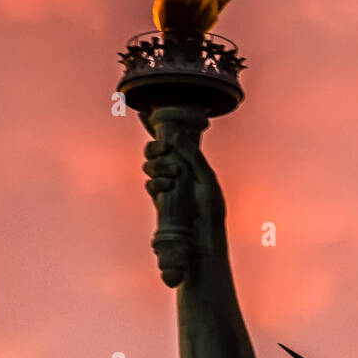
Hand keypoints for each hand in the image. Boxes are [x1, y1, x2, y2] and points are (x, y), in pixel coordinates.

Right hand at [140, 113, 226, 261]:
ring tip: (172, 176)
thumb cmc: (211, 212)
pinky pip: (151, 185)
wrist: (204, 242)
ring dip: (157, 166)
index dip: (159, 130)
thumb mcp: (206, 180)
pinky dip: (155, 183)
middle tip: (165, 151)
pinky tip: (166, 188)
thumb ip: (192, 157)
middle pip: (156, 152)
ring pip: (151, 166)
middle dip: (156, 148)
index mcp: (191, 163)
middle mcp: (178, 173)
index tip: (147, 115)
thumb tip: (175, 136)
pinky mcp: (161, 202)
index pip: (173, 141)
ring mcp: (168, 187)